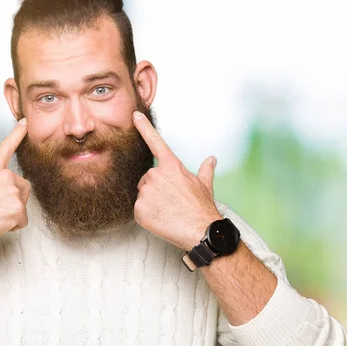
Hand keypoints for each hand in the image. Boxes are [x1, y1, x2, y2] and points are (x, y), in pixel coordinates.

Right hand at [0, 118, 30, 248]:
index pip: (7, 147)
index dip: (17, 134)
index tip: (25, 123)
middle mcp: (5, 176)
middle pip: (22, 187)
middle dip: (14, 199)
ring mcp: (13, 191)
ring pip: (22, 205)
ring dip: (12, 213)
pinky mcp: (18, 207)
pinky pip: (22, 220)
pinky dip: (13, 225)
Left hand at [132, 111, 222, 250]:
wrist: (200, 230)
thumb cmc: (203, 208)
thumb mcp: (205, 185)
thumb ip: (205, 170)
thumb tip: (211, 159)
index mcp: (171, 166)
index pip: (155, 141)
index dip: (144, 127)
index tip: (134, 115)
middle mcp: (156, 174)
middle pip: (148, 178)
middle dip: (156, 188)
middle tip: (171, 201)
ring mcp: (146, 191)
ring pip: (143, 194)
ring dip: (152, 202)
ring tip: (168, 211)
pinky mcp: (139, 209)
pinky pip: (139, 210)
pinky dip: (147, 216)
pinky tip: (161, 219)